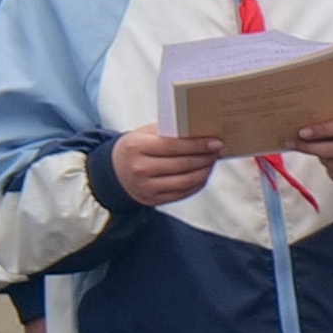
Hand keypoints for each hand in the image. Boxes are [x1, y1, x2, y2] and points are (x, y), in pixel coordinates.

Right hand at [105, 123, 222, 206]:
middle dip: (205, 157)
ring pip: (186, 181)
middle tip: (219, 150)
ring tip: (213, 161)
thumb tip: (200, 132)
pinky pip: (183, 193)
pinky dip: (198, 183)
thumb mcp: (144, 134)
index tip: (215, 142)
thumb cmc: (134, 148)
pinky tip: (204, 173)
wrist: (114, 172)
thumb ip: (168, 132)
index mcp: (137, 147)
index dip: (197, 145)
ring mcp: (147, 187)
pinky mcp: (154, 200)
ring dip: (205, 171)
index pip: (173, 146)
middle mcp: (140, 169)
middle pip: (182, 164)